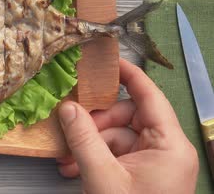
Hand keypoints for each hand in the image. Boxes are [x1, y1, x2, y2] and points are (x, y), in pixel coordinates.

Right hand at [57, 58, 198, 192]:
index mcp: (169, 144)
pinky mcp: (142, 175)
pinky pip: (116, 154)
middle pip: (127, 117)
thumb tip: (67, 107)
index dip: (128, 74)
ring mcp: (154, 163)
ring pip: (117, 136)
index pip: (149, 95)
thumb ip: (83, 138)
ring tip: (68, 160)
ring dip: (89, 144)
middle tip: (72, 129)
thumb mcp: (103, 176)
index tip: (106, 59)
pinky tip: (75, 169)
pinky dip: (95, 158)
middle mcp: (166, 149)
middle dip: (96, 123)